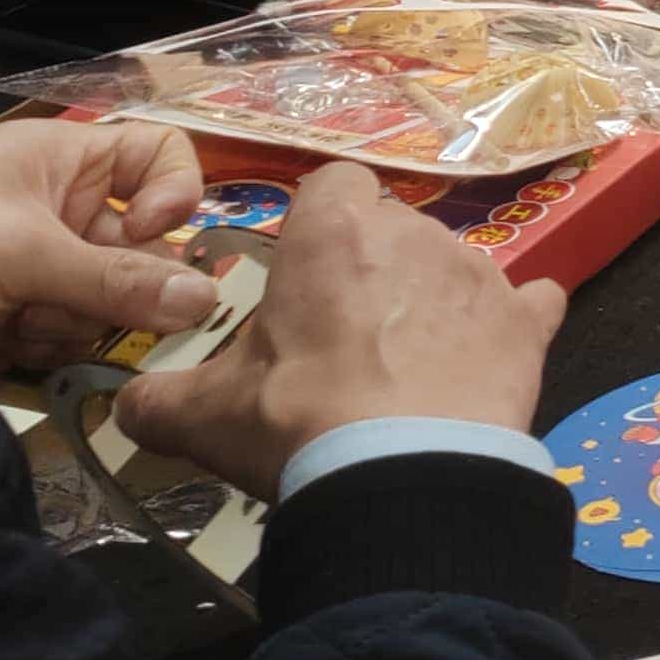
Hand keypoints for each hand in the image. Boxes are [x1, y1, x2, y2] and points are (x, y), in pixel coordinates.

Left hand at [0, 118, 214, 373]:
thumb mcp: (17, 254)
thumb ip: (115, 280)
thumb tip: (209, 300)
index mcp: (63, 157)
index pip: (160, 155)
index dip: (173, 193)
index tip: (151, 234)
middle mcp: (60, 205)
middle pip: (142, 244)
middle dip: (114, 281)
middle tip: (67, 296)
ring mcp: (37, 265)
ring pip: (111, 299)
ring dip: (72, 319)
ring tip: (13, 318)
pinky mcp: (15, 316)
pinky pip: (71, 334)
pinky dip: (43, 343)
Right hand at [118, 161, 566, 503]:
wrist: (402, 475)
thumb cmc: (297, 422)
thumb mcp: (202, 415)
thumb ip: (158, 399)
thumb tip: (128, 407)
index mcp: (334, 232)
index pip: (332, 185)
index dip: (319, 226)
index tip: (303, 278)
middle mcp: (414, 232)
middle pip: (392, 229)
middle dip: (371, 271)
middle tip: (342, 343)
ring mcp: (480, 274)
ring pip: (452, 267)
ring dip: (432, 302)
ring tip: (405, 372)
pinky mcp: (527, 325)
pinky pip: (531, 304)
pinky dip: (514, 324)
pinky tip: (492, 357)